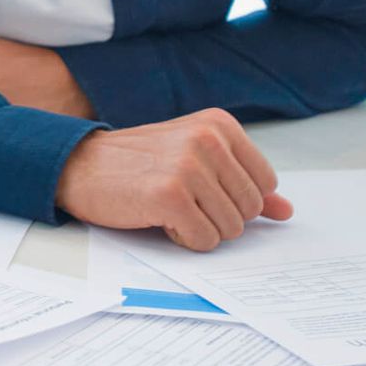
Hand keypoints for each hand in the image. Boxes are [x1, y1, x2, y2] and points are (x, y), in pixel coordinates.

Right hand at [55, 109, 293, 249]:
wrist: (80, 165)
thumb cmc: (138, 164)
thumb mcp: (195, 161)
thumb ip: (243, 183)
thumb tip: (286, 211)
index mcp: (219, 125)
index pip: (265, 184)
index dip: (235, 199)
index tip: (201, 189)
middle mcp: (207, 140)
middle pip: (250, 209)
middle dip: (219, 217)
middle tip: (181, 200)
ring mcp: (188, 166)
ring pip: (230, 229)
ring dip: (200, 229)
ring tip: (168, 206)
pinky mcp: (169, 195)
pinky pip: (204, 240)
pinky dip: (183, 239)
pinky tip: (158, 217)